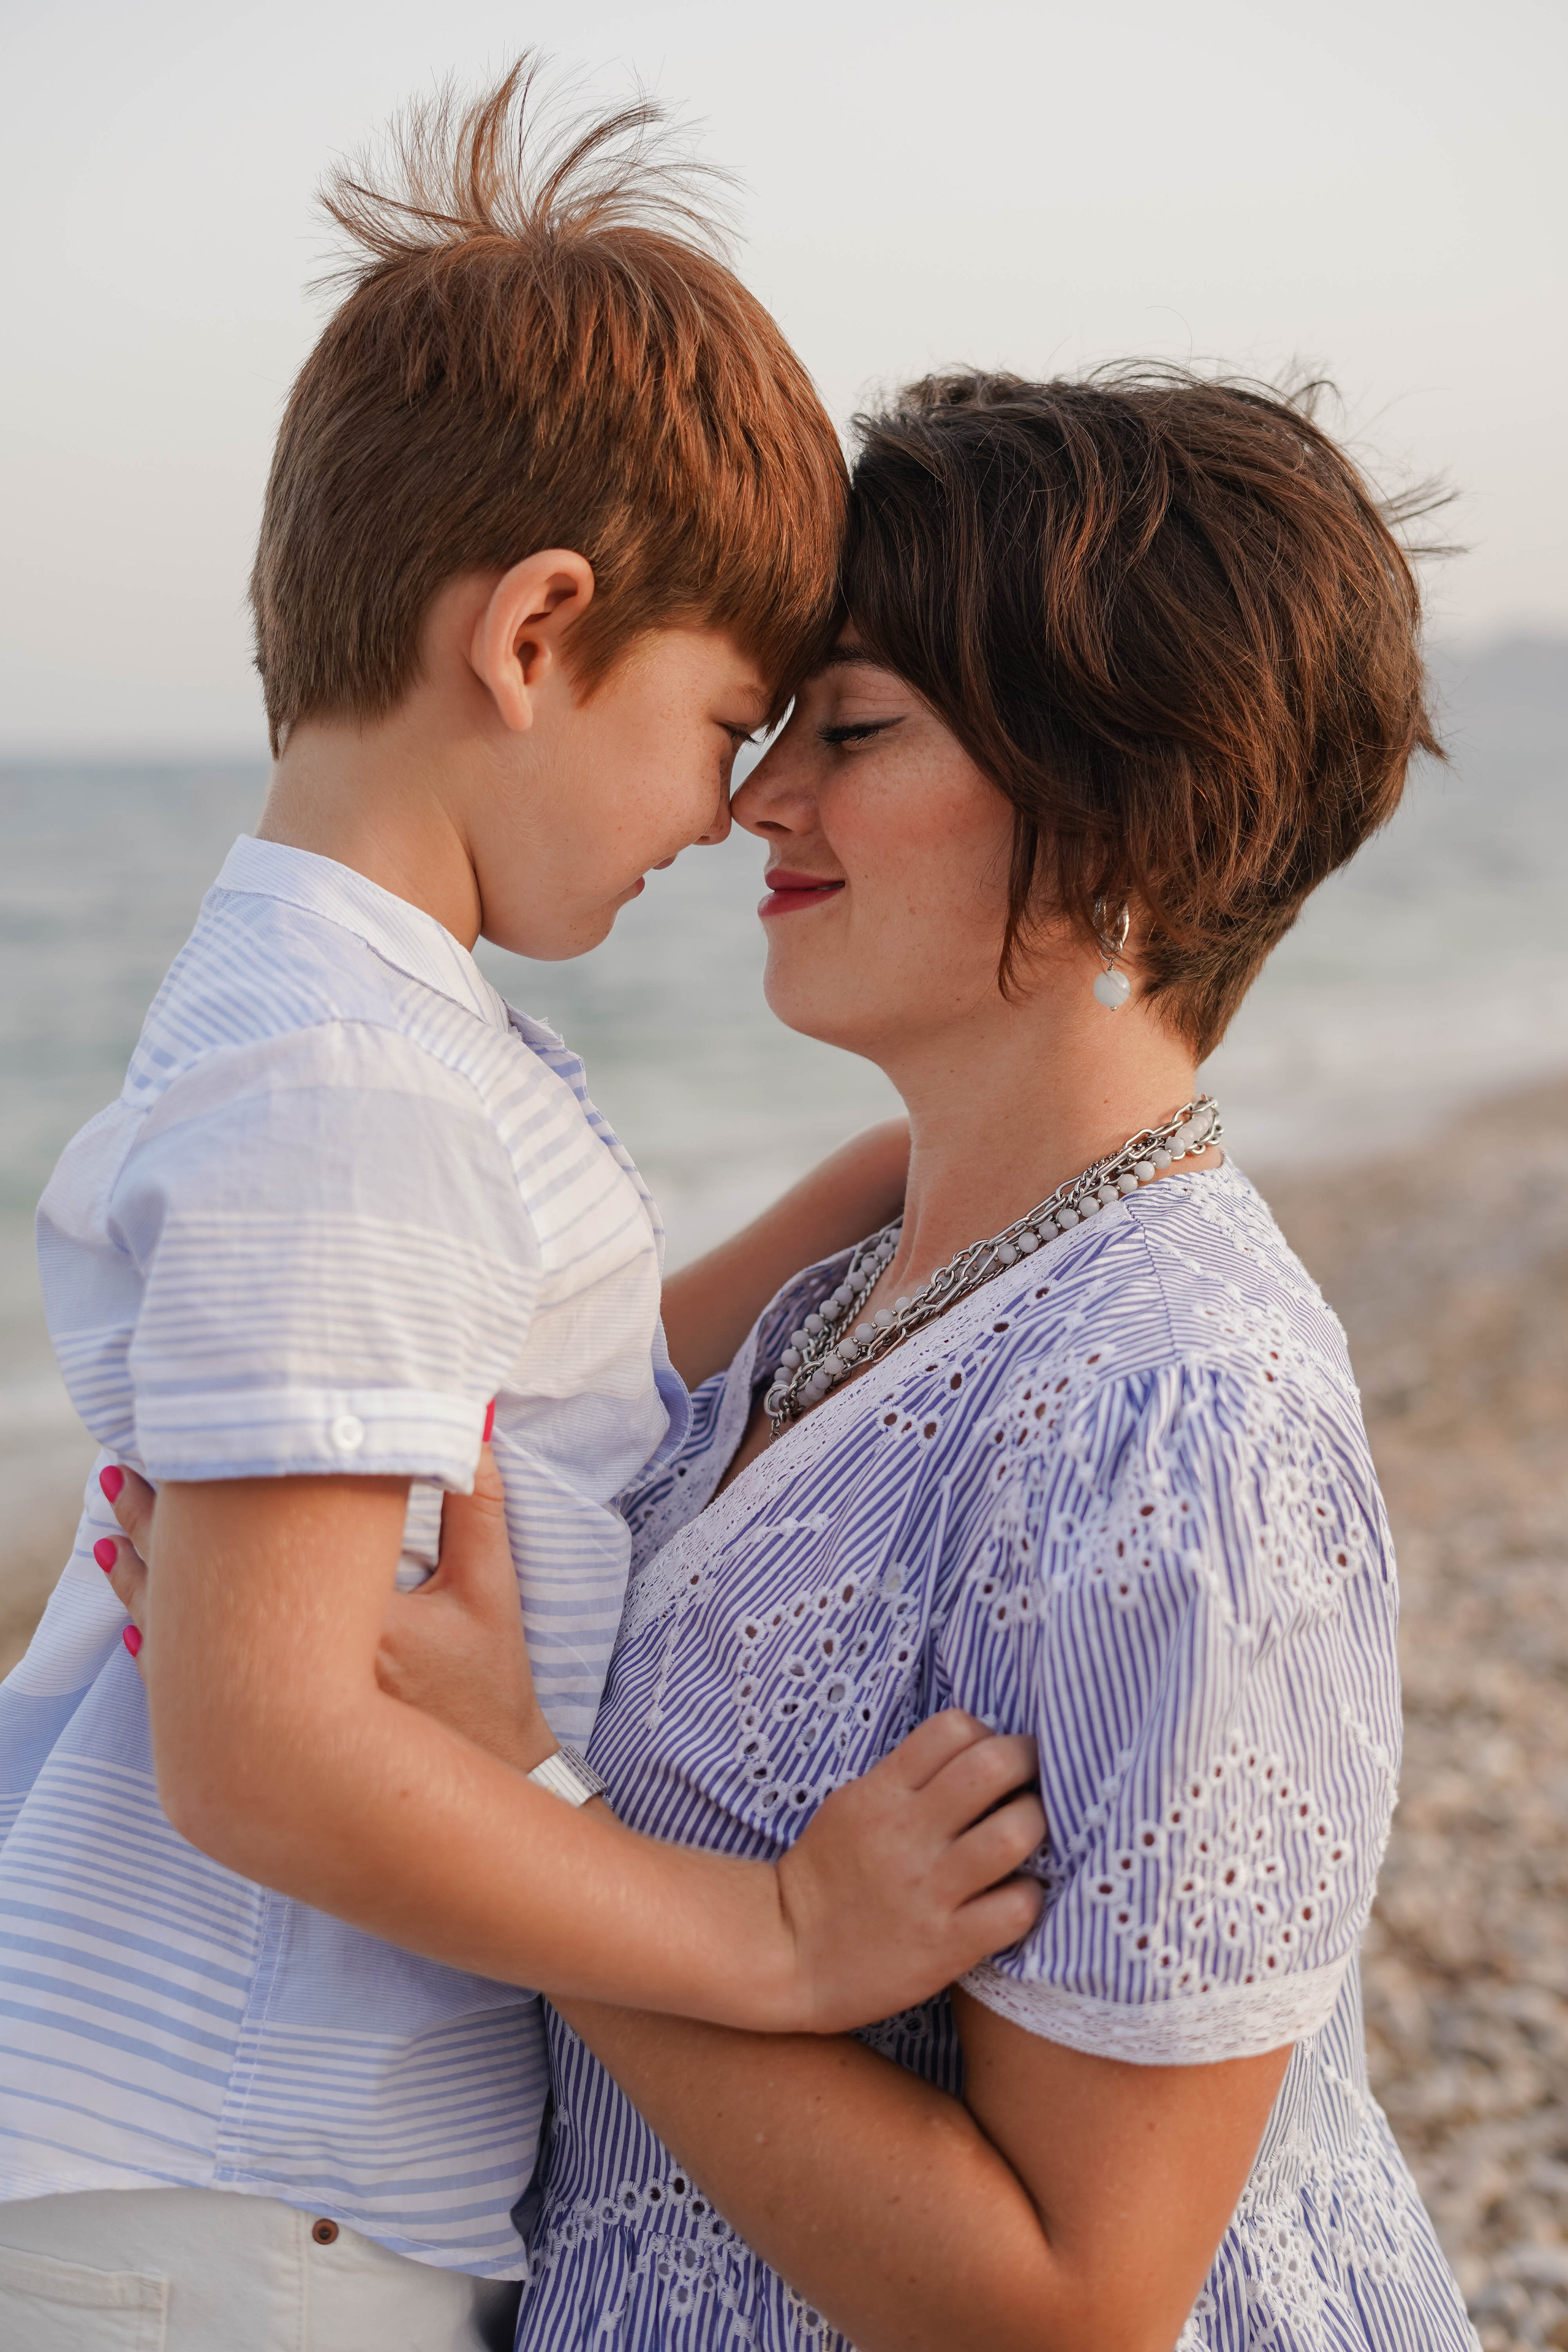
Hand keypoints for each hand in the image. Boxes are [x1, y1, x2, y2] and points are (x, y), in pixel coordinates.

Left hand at [95, 1450, 552, 1776]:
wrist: (478, 1782)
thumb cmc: (488, 1688)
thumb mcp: (489, 1593)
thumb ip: (477, 1507)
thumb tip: (472, 1426)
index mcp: (355, 1629)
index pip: (262, 1548)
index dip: (215, 1494)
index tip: (185, 1444)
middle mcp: (300, 1676)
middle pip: (206, 1587)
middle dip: (162, 1524)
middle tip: (123, 1469)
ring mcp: (273, 1712)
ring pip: (185, 1637)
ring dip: (148, 1579)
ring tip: (114, 1530)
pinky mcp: (265, 1732)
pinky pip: (190, 1687)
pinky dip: (161, 1640)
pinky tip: (135, 1611)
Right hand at [777, 1711, 1045, 2032]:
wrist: (787, 1956)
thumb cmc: (828, 1876)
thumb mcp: (853, 1806)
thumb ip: (907, 1779)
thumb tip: (974, 1752)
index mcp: (882, 1793)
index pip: (953, 1728)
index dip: (986, 1735)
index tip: (992, 1757)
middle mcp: (907, 1833)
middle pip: (994, 1766)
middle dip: (1026, 1764)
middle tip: (1029, 1784)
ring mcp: (929, 1889)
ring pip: (1015, 1833)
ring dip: (1034, 1827)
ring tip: (1026, 1838)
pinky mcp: (947, 1944)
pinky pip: (1016, 1907)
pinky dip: (1029, 1896)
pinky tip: (1015, 1896)